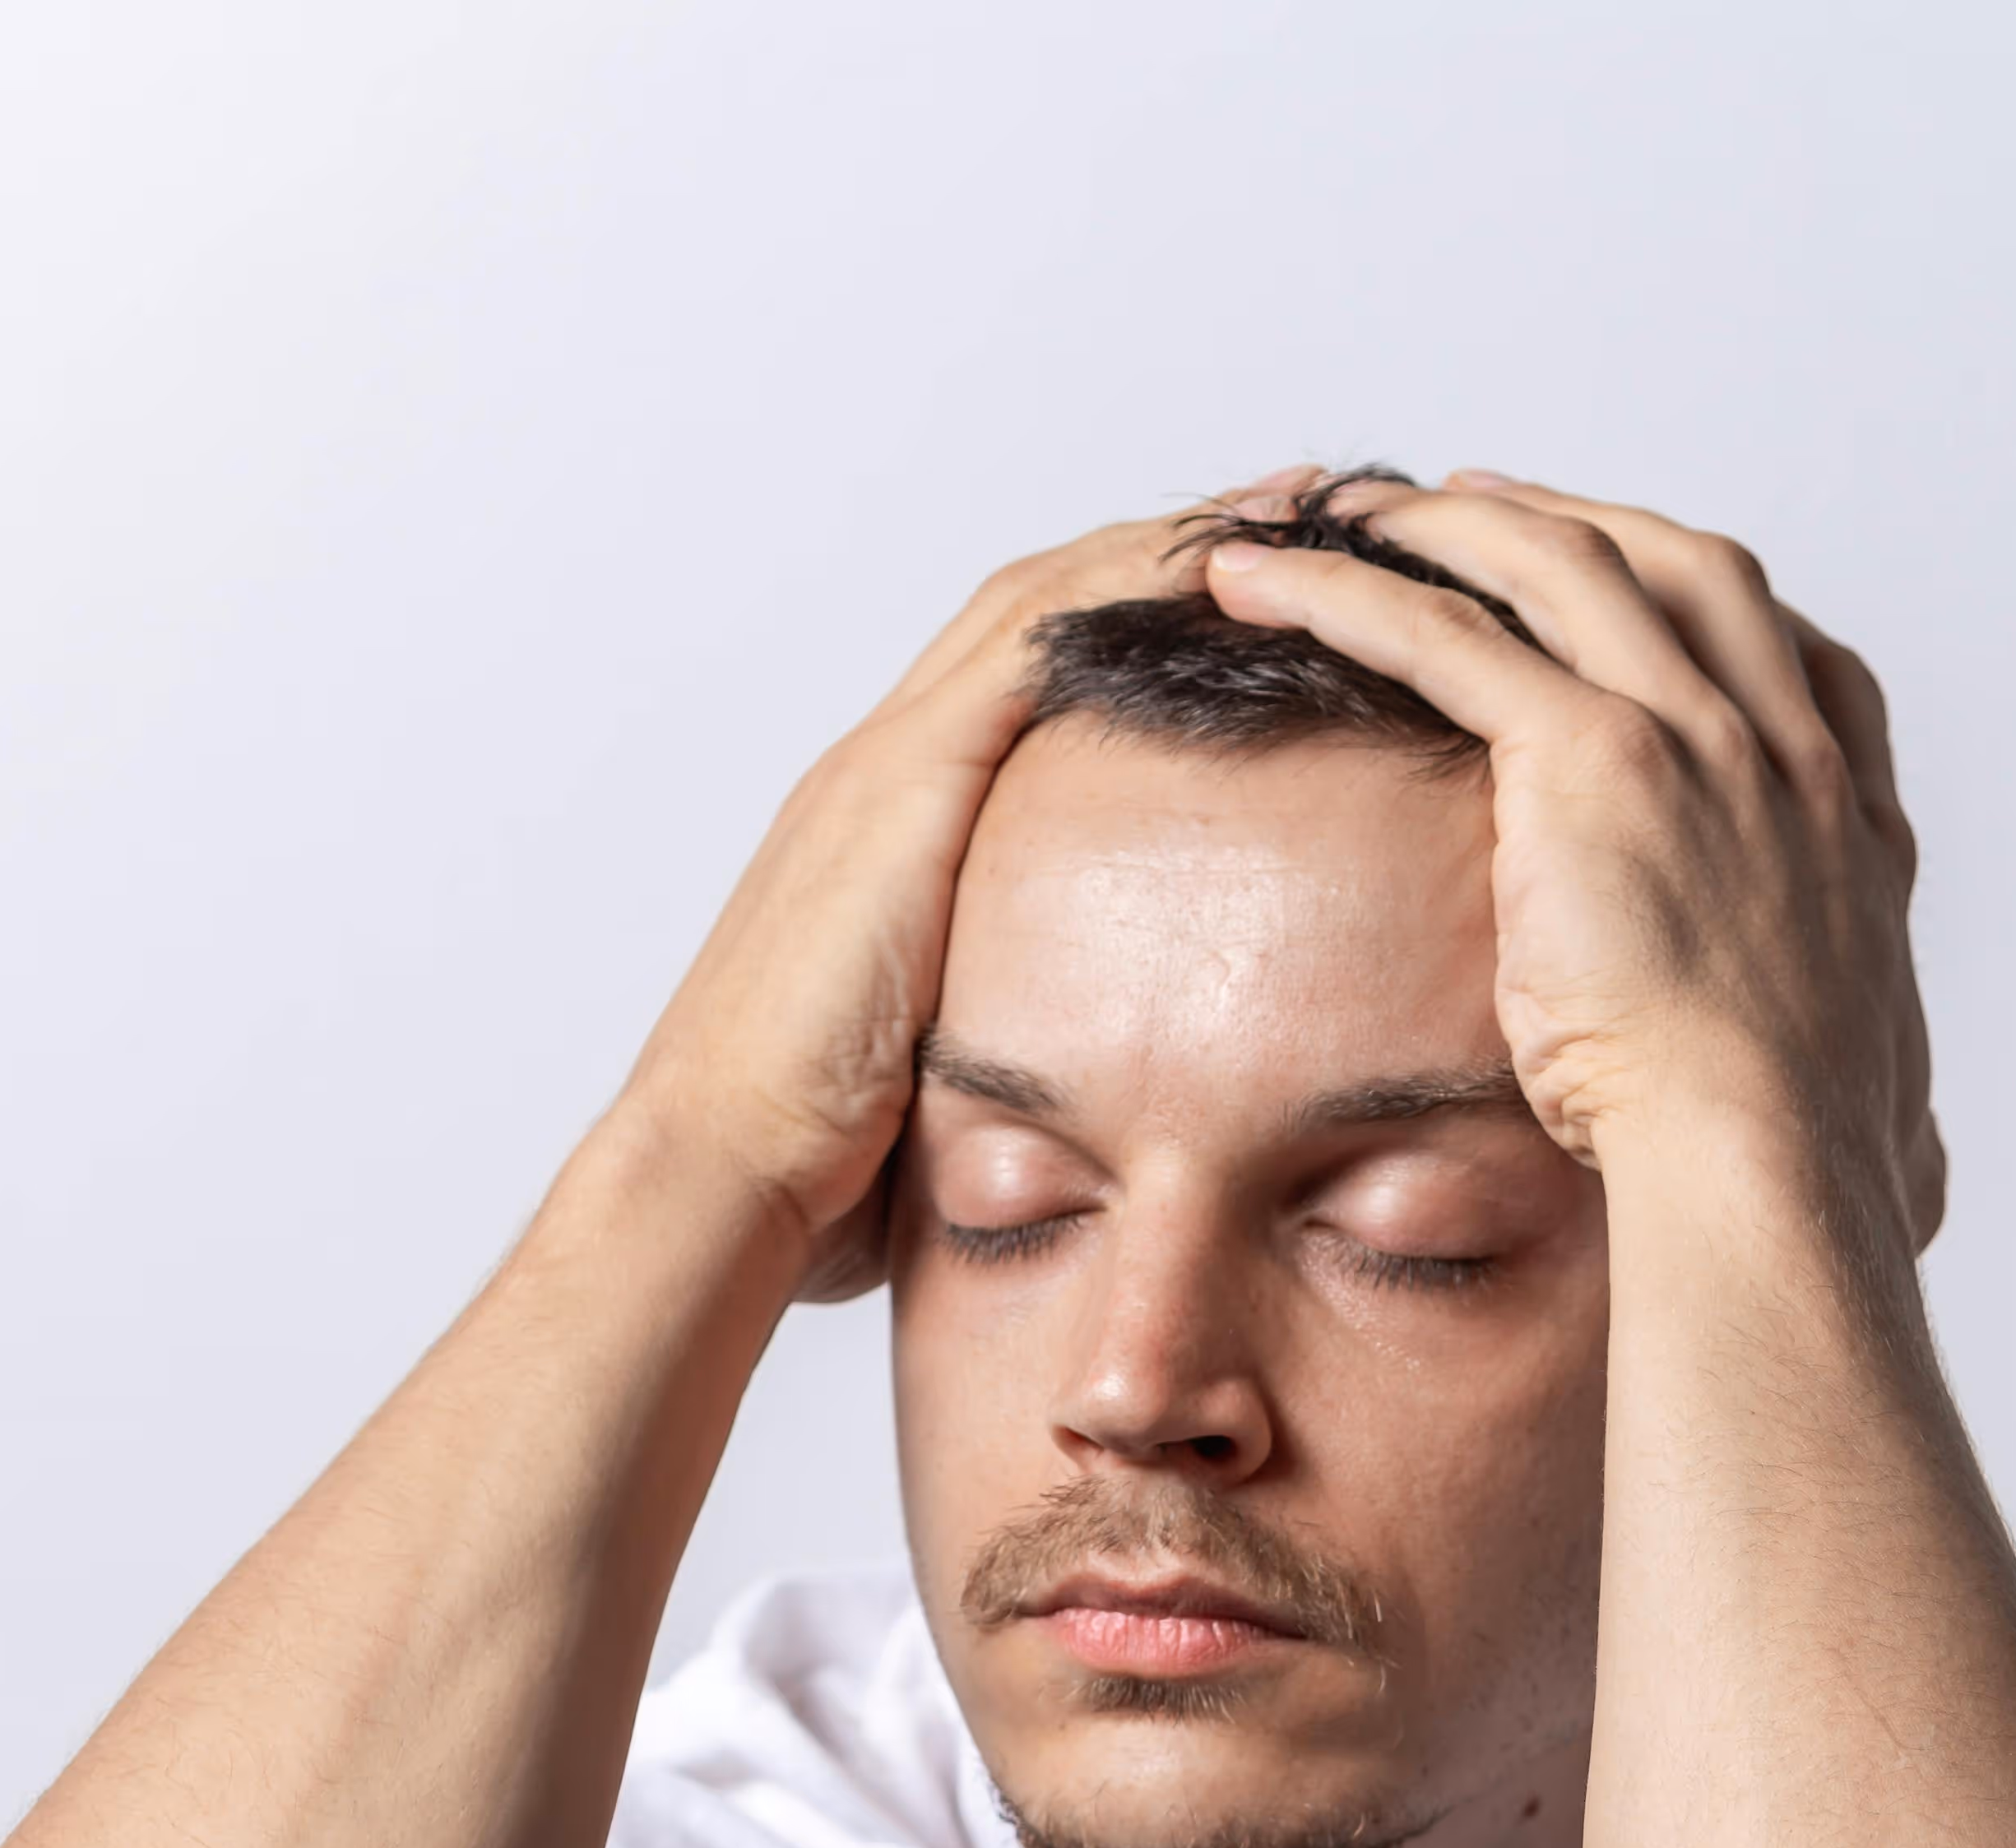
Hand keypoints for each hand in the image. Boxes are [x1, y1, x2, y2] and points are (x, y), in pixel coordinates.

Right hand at [616, 509, 1224, 1300]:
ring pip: (1043, 601)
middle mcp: (879, 775)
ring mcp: (885, 771)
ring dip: (1168, 545)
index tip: (1234, 597)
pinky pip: (1035, 650)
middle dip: (1162, 550)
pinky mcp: (903, 791)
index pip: (1019, 686)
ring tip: (1293, 509)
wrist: (721, 1171)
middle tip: (1291, 507)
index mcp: (886, 837)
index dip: (1123, 625)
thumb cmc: (814, 1172)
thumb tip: (1069, 1136)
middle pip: (1037, 608)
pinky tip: (1226, 570)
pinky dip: (1128, 594)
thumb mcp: (927, 1089)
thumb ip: (992, 1061)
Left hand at [1203, 474, 1939, 1266]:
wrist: (1769, 1164)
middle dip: (1565, 519)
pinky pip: (1447, 635)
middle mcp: (1786, 752)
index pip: (1795, 660)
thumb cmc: (1796, 1168)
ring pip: (1555, 565)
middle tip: (1466, 504)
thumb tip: (1917, 1172)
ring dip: (1440, 526)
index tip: (1630, 580)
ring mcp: (1700, 739)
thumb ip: (1874, 1090)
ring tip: (1343, 514)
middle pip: (1675, 563)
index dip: (1701, 604)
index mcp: (1852, 825)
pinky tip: (1266, 577)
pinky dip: (1347, 591)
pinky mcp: (1594, 760)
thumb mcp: (1867, 1104)